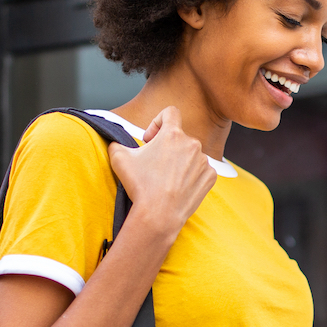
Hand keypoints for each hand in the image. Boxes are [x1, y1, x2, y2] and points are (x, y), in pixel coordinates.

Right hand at [107, 106, 216, 236]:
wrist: (158, 214)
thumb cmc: (140, 186)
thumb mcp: (119, 158)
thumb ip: (117, 142)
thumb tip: (115, 142)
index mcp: (172, 134)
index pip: (170, 112)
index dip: (158, 121)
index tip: (151, 139)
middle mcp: (192, 143)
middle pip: (179, 137)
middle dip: (167, 147)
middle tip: (155, 164)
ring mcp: (204, 161)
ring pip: (191, 154)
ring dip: (180, 161)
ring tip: (167, 178)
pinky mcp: (211, 176)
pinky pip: (202, 170)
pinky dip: (192, 175)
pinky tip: (179, 186)